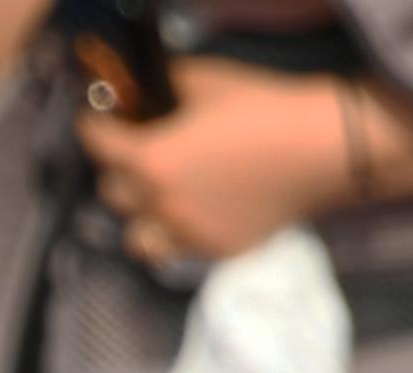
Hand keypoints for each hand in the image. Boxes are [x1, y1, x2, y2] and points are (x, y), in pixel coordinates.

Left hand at [77, 58, 347, 266]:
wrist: (320, 148)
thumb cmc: (264, 108)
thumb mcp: (207, 80)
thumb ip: (168, 84)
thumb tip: (151, 86)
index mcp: (151, 159)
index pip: (98, 145)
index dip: (92, 127)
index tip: (95, 120)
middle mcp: (161, 204)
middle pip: (112, 192)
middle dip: (118, 168)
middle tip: (137, 153)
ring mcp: (187, 233)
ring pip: (136, 237)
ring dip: (140, 217)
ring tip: (157, 199)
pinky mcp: (216, 250)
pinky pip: (177, 250)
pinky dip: (175, 235)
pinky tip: (190, 215)